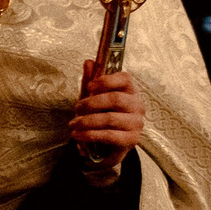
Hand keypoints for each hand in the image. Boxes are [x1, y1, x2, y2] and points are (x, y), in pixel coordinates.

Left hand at [71, 60, 146, 177]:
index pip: (125, 78)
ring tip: (73, 125)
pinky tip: (78, 135)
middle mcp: (137, 105)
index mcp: (130, 91)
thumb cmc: (101, 118)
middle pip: (115, 98)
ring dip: (87, 121)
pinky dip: (90, 135)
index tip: (90, 86)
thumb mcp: (93, 98)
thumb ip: (91, 81)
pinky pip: (109, 135)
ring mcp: (136, 123)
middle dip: (91, 103)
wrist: (105, 147)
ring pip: (110, 118)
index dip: (106, 80)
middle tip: (76, 108)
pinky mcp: (132, 140)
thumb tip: (89, 62)